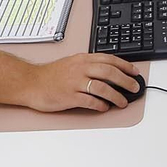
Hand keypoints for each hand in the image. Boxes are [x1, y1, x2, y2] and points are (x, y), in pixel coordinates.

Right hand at [26, 53, 141, 112]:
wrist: (31, 83)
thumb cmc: (51, 75)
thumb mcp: (72, 63)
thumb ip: (89, 65)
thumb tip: (109, 71)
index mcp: (82, 59)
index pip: (109, 59)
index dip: (125, 66)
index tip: (134, 72)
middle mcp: (80, 69)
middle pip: (109, 72)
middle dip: (125, 80)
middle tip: (134, 87)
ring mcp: (75, 83)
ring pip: (102, 87)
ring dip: (116, 96)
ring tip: (122, 102)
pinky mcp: (69, 97)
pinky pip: (89, 101)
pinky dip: (100, 105)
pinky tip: (104, 107)